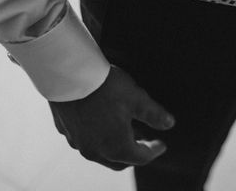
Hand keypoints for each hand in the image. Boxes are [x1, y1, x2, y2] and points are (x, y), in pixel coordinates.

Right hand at [49, 66, 174, 169]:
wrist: (69, 75)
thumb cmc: (106, 87)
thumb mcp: (137, 99)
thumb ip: (154, 114)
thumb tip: (169, 124)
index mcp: (116, 147)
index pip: (141, 157)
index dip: (154, 151)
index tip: (162, 144)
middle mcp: (95, 151)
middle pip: (120, 161)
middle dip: (135, 154)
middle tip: (145, 142)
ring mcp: (79, 143)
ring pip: (102, 154)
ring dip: (116, 147)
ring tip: (127, 131)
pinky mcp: (66, 132)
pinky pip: (86, 142)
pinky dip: (99, 138)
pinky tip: (104, 124)